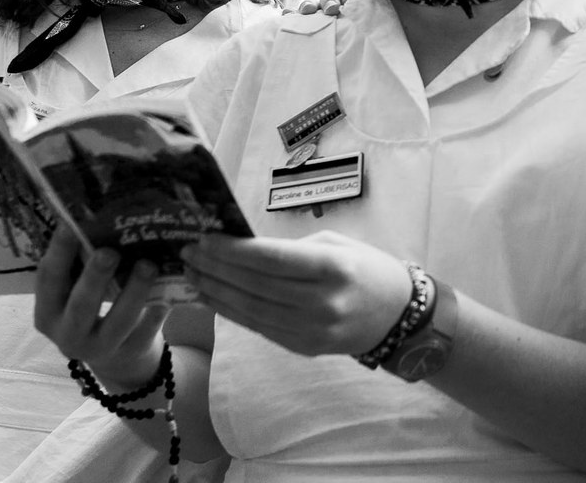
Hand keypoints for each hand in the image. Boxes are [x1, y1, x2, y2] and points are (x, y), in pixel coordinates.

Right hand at [34, 228, 167, 387]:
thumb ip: (81, 267)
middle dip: (95, 278)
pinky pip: (148, 329)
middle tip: (109, 252)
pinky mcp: (133, 351)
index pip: (48, 281)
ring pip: (119, 321)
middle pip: (81, 306)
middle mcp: (69, 335)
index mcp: (48, 314)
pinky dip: (158, 308)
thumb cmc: (93, 311)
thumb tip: (97, 218)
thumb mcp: (77, 294)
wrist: (117, 358)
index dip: (58, 253)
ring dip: (134, 291)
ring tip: (148, 264)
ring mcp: (102, 348)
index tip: (69, 225)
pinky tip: (168, 292)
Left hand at [181, 231, 412, 355]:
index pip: (271, 259)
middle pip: (255, 285)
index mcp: (334, 267)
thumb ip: (292, 248)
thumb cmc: (367, 268)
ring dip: (215, 291)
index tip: (205, 238)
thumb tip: (241, 248)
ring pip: (250, 310)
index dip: (233, 250)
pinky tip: (212, 297)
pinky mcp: (303, 347)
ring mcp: (311, 329)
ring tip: (191, 274)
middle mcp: (322, 302)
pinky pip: (258, 327)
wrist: (397, 314)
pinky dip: (231, 312)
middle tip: (188, 252)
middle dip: (215, 268)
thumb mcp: (337, 244)